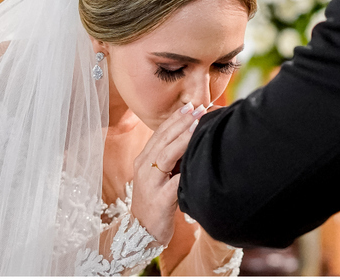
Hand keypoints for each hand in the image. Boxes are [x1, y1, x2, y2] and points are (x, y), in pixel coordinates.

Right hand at [131, 103, 206, 245]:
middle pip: (162, 140)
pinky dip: (183, 173)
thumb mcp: (160, 175)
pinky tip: (195, 162)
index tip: (192, 106)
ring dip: (182, 139)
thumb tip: (192, 137)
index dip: (176, 118)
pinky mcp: (158, 201)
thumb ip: (171, 158)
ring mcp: (149, 184)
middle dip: (182, 123)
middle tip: (198, 109)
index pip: (159, 133)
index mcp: (144, 159)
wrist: (140, 232)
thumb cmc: (156, 201)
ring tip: (197, 126)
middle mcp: (143, 168)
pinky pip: (172, 185)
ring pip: (165, 156)